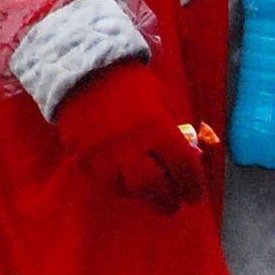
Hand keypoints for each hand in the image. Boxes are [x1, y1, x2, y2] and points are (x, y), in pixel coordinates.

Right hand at [56, 58, 204, 214]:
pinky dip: (120, 184)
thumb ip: (174, 131)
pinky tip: (126, 177)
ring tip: (148, 189)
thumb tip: (188, 159)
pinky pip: (106, 183)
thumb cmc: (129, 84)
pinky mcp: (84, 161)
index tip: (193, 194)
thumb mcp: (161, 101)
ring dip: (142, 194)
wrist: (81, 71)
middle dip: (168, 202)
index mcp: (157, 129)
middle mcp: (132, 147)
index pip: (183, 169)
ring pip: (128, 191)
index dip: (193, 186)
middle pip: (155, 190)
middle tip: (173, 203)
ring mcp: (105, 157)